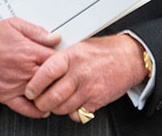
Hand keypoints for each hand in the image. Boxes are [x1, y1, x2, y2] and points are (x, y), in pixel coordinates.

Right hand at [0, 18, 60, 117]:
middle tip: (67, 75)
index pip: (57, 59)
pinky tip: (43, 108)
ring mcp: (15, 85)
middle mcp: (24, 70)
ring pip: (41, 93)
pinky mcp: (5, 96)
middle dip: (61, 76)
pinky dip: (35, 110)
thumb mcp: (16, 25)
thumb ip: (38, 32)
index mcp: (29, 51)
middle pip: (52, 77)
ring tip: (59, 90)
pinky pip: (23, 108)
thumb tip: (55, 37)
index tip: (69, 60)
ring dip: (51, 92)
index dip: (65, 60)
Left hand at [25, 34, 146, 120]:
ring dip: (57, 108)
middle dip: (42, 103)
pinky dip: (74, 112)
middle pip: (50, 97)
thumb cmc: (106, 51)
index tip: (30, 91)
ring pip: (61, 109)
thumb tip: (41, 70)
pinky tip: (76, 102)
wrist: (132, 57)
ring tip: (60, 100)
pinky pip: (77, 115)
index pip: (45, 73)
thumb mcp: (82, 46)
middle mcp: (80, 72)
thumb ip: (63, 59)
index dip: (34, 86)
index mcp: (74, 55)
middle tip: (42, 100)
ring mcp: (89, 88)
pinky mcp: (97, 100)